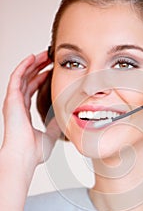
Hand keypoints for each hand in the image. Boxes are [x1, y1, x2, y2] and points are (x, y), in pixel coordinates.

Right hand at [2, 51, 60, 166]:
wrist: (24, 157)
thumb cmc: (34, 151)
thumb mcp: (50, 135)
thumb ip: (54, 125)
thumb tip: (63, 118)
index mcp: (24, 112)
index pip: (31, 90)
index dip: (40, 78)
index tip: (50, 70)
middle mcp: (17, 105)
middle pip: (27, 80)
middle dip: (38, 67)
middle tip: (49, 57)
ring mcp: (13, 101)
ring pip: (22, 75)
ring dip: (33, 63)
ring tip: (44, 54)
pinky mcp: (11, 98)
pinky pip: (17, 77)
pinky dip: (24, 66)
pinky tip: (33, 57)